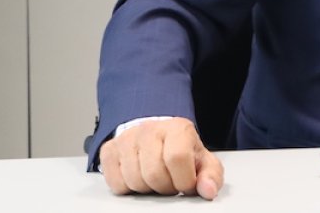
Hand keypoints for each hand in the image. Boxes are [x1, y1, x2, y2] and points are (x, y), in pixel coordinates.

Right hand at [99, 117, 222, 199]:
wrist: (157, 136)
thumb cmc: (181, 150)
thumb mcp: (202, 161)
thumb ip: (211, 176)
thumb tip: (208, 190)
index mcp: (177, 128)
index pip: (177, 158)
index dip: (183, 180)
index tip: (186, 184)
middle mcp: (149, 129)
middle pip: (154, 173)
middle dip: (165, 186)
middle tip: (170, 182)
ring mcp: (126, 139)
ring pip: (134, 181)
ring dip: (148, 188)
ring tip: (156, 178)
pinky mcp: (108, 150)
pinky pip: (116, 184)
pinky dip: (129, 188)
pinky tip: (139, 176)